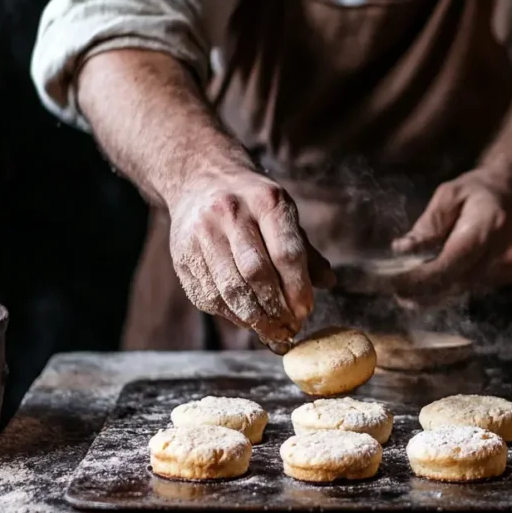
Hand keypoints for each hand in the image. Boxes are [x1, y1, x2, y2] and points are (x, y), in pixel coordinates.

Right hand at [167, 169, 334, 345]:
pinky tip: (247, 321)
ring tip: (272, 332)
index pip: (286, 252)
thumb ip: (305, 250)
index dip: (298, 287)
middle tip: (290, 328)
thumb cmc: (253, 204)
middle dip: (276, 308)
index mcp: (265, 201)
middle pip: (255, 273)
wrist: (201, 180)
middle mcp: (230, 214)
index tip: (306, 311)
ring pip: (229, 289)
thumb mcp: (284, 213)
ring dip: (254, 318)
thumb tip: (329, 282)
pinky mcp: (182, 254)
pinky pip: (208, 295)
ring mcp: (201, 233)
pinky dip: (230, 315)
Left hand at [391, 169, 511, 298]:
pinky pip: (471, 289)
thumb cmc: (478, 192)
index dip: (422, 277)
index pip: (452, 262)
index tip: (394, 283)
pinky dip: (449, 290)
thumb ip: (429, 223)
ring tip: (406, 294)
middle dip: (422, 290)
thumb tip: (403, 249)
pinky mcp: (506, 277)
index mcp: (488, 226)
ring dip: (432, 295)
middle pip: (456, 282)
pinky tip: (431, 288)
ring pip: (462, 290)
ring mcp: (507, 268)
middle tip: (394, 292)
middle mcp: (503, 252)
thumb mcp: (449, 195)